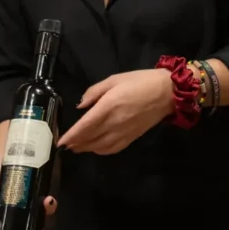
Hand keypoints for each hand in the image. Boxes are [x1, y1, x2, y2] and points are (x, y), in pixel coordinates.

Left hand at [57, 69, 174, 155]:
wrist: (168, 92)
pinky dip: (100, 150)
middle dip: (75, 143)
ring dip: (86, 148)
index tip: (60, 141)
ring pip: (100, 146)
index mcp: (109, 106)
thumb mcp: (114, 79)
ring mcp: (124, 133)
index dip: (71, 135)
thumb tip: (81, 106)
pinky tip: (95, 148)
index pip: (85, 126)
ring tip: (76, 147)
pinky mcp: (132, 138)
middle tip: (65, 145)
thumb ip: (95, 92)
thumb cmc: (140, 81)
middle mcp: (115, 123)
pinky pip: (112, 149)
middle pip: (90, 138)